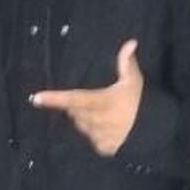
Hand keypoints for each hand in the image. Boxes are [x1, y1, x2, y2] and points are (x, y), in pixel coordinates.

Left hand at [31, 39, 143, 155]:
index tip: (36, 98)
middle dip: (77, 106)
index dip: (54, 99)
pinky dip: (93, 132)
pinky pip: (89, 138)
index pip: (73, 99)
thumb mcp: (134, 80)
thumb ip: (127, 62)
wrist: (153, 130)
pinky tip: (105, 127)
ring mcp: (98, 136)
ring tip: (102, 113)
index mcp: (101, 102)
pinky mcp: (102, 147)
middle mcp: (96, 120)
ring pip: (80, 125)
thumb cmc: (140, 102)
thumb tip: (130, 42)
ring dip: (84, 118)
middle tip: (94, 100)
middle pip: (74, 112)